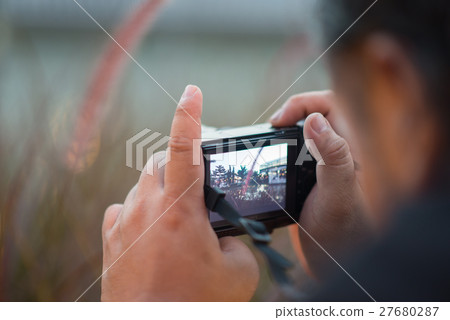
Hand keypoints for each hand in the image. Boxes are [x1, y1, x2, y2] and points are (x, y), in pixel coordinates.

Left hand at [101, 85, 258, 300]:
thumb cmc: (195, 303)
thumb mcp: (238, 272)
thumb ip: (236, 242)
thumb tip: (225, 235)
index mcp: (180, 210)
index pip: (185, 148)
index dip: (190, 114)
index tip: (192, 91)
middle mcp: (147, 208)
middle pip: (160, 161)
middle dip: (179, 161)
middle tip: (196, 181)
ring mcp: (124, 222)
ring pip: (143, 184)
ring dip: (162, 188)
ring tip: (177, 214)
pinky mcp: (111, 238)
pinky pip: (124, 208)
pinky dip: (139, 209)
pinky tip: (150, 228)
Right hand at [271, 91, 373, 278]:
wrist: (330, 266)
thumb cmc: (344, 235)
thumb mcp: (338, 196)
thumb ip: (333, 157)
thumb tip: (314, 120)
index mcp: (356, 150)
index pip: (333, 106)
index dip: (305, 105)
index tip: (281, 121)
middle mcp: (341, 152)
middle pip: (315, 114)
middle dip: (291, 114)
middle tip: (271, 129)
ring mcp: (324, 164)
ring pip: (303, 132)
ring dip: (284, 132)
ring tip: (267, 142)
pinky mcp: (309, 176)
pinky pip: (294, 151)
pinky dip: (279, 149)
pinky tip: (269, 158)